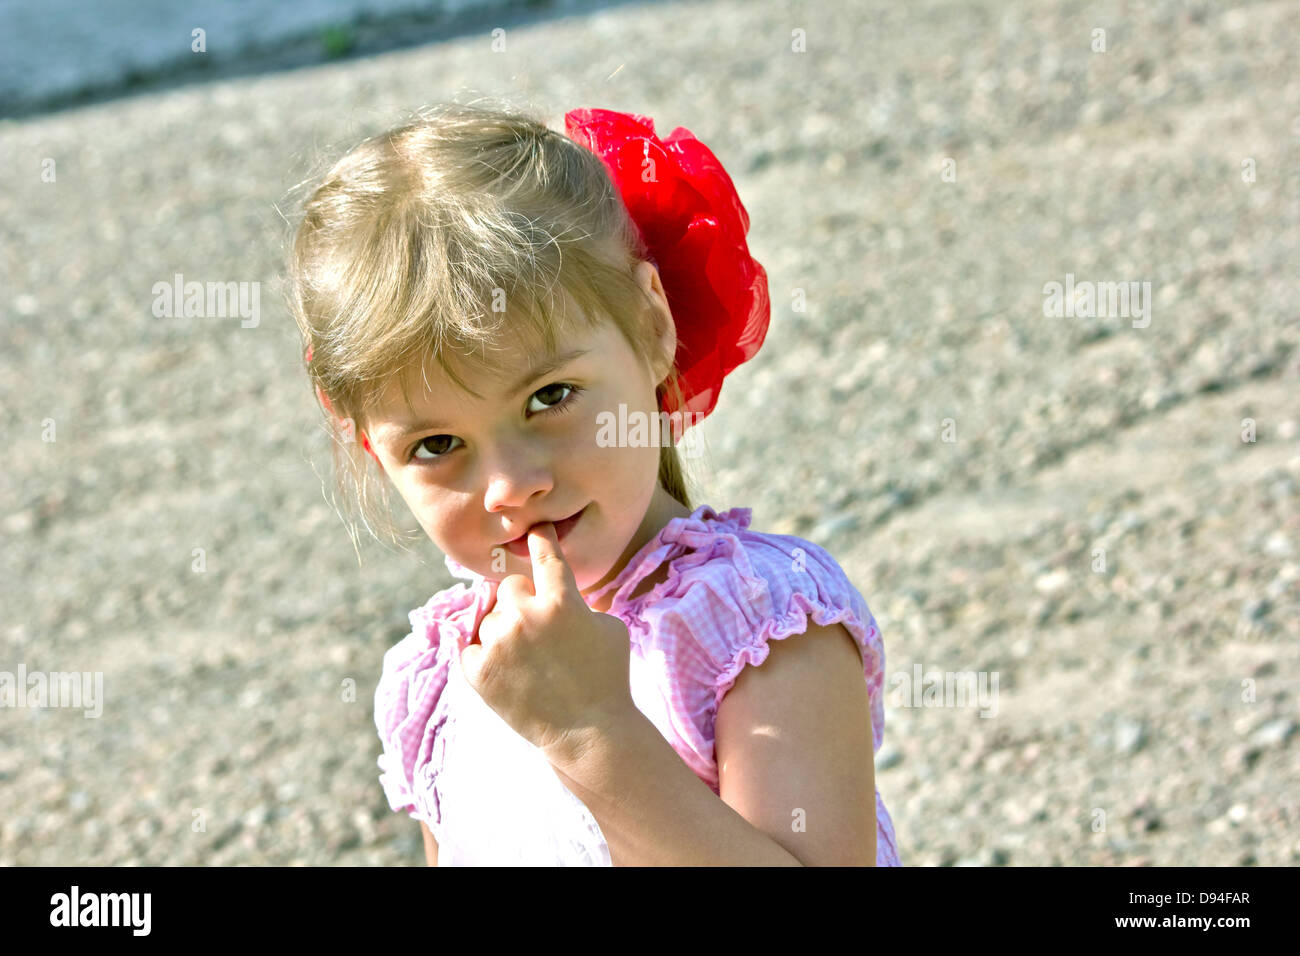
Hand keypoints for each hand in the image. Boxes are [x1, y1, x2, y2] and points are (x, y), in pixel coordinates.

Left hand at [459, 522, 637, 761]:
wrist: (589, 734)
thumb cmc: (608, 679)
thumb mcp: (610, 628)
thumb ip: (580, 603)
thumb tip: (558, 592)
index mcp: (562, 600)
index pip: (545, 554)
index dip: (539, 537)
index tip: (534, 528)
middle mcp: (526, 615)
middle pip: (509, 585)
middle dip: (522, 600)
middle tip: (538, 629)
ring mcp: (498, 643)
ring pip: (490, 617)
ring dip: (504, 631)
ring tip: (528, 661)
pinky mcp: (477, 670)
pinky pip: (469, 645)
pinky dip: (483, 654)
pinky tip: (507, 670)